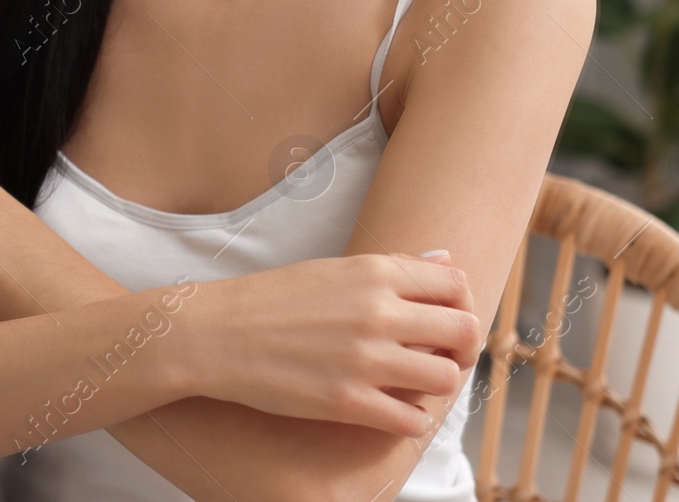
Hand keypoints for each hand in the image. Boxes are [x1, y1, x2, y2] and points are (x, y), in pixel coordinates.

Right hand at [181, 252, 481, 435]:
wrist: (216, 334)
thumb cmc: (273, 299)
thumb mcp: (335, 268)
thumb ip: (395, 266)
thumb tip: (445, 259)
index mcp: (374, 273)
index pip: (455, 284)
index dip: (460, 305)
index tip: (446, 319)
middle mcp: (377, 312)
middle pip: (463, 331)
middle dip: (461, 347)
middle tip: (443, 356)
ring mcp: (365, 359)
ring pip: (445, 378)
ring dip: (438, 384)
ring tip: (415, 384)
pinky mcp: (348, 402)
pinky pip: (412, 420)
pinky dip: (411, 420)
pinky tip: (392, 411)